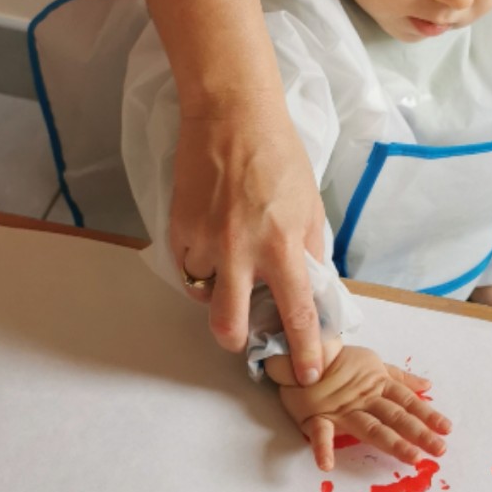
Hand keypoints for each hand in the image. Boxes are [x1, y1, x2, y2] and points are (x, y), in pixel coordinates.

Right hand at [172, 101, 328, 385]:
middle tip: (245, 333)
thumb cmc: (281, 160)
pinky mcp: (177, 229)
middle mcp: (241, 253)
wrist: (233, 118)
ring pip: (203, 295)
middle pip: (228, 326)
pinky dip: (199, 264)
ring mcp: (204, 242)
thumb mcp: (312, 209)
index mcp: (284, 248)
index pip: (297, 314)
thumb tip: (314, 290)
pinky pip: (187, 266)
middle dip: (236, 340)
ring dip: (217, 292)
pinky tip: (213, 241)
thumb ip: (311, 253)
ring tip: (230, 267)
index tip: (308, 373)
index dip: (305, 350)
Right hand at [270, 346, 450, 469]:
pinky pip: (319, 434)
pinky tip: (327, 465)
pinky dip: (322, 448)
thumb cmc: (340, 362)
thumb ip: (400, 378)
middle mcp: (365, 400)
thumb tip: (427, 385)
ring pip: (370, 427)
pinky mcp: (316, 417)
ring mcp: (341, 410)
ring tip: (411, 457)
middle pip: (396, 417)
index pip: (408, 402)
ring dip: (391, 442)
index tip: (447, 428)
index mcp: (379, 386)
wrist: (301, 352)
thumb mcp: (375, 364)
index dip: (428, 415)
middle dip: (419, 433)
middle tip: (440, 449)